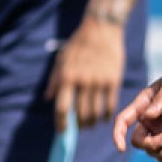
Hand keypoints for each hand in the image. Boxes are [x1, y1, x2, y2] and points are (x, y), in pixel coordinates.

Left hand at [45, 16, 125, 131]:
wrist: (102, 29)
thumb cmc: (79, 44)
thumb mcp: (62, 59)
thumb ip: (55, 80)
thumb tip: (48, 98)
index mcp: (67, 77)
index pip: (62, 108)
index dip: (61, 124)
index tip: (62, 132)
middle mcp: (83, 81)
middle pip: (81, 114)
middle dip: (80, 126)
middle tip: (80, 128)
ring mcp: (99, 81)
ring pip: (96, 112)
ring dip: (93, 123)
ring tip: (92, 124)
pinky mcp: (113, 79)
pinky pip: (110, 104)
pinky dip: (107, 115)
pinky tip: (104, 117)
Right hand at [113, 55, 161, 161]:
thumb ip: (161, 100)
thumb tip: (148, 116)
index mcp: (143, 104)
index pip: (123, 121)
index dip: (118, 135)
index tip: (121, 148)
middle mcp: (149, 119)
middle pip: (138, 141)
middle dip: (149, 145)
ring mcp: (161, 129)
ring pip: (151, 150)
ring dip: (161, 153)